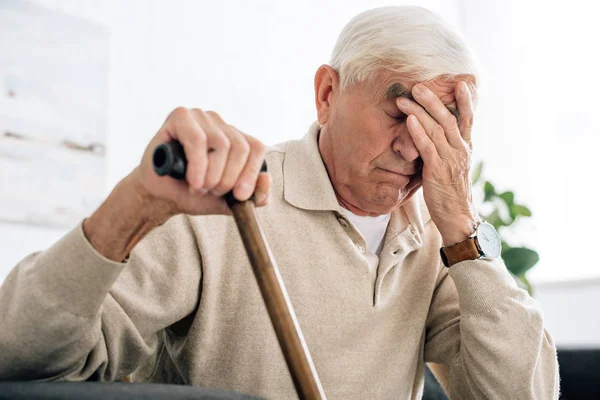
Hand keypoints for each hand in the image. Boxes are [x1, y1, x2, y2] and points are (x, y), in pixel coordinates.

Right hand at [135, 107, 270, 217]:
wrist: (161, 197)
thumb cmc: (194, 194)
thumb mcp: (229, 201)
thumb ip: (254, 196)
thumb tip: (266, 179)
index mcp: (236, 138)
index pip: (256, 147)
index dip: (251, 172)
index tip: (239, 196)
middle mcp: (220, 124)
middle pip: (240, 146)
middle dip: (228, 177)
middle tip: (213, 192)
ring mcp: (201, 117)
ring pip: (221, 144)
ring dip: (211, 174)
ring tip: (199, 187)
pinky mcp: (180, 116)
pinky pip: (197, 140)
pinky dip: (197, 165)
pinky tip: (193, 182)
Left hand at [396, 82, 479, 245]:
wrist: (458, 217)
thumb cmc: (451, 193)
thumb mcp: (453, 168)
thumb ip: (448, 151)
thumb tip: (435, 138)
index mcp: (465, 149)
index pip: (467, 120)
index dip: (465, 101)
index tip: (460, 84)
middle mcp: (460, 150)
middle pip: (448, 119)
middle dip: (432, 100)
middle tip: (418, 85)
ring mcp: (450, 159)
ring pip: (436, 129)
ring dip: (420, 111)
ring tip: (406, 98)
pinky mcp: (438, 170)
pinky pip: (427, 147)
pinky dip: (418, 132)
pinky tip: (410, 120)